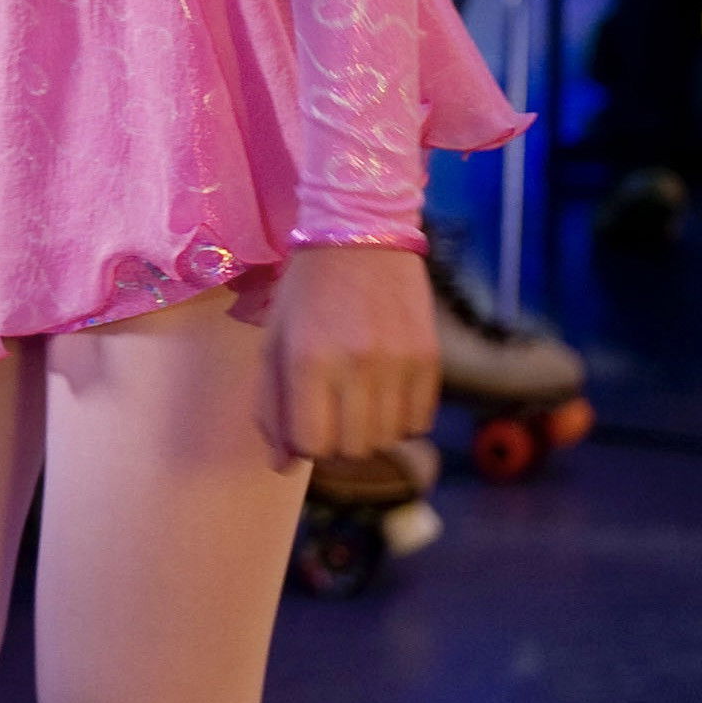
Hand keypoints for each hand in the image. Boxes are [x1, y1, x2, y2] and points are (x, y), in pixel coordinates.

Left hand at [260, 245, 439, 460]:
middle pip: (351, 449)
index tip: (305, 422)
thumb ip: (272, 406)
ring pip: (387, 441)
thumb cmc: (306, 293)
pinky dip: (401, 418)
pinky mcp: (430, 359)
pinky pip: (419, 422)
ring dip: (369, 430)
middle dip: (336, 439)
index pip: (311, 444)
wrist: (361, 236)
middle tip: (331, 408)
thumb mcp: (274, 341)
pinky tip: (385, 388)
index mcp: (306, 360)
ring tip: (358, 395)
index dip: (305, 442)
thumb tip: (282, 466)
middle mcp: (355, 364)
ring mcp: (397, 362)